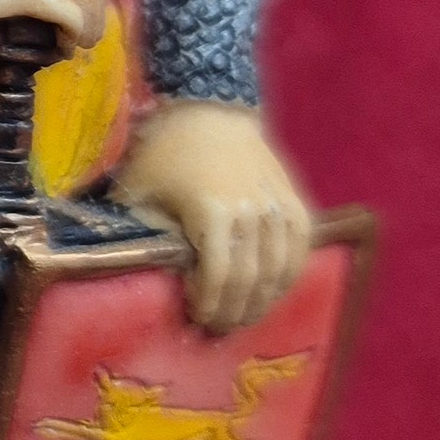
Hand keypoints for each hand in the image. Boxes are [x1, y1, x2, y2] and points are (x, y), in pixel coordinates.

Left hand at [115, 99, 313, 331]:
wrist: (208, 108)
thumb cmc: (164, 152)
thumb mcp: (138, 192)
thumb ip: (141, 235)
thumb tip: (140, 278)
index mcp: (212, 211)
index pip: (218, 276)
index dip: (209, 305)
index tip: (196, 319)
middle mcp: (252, 212)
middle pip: (251, 280)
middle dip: (234, 312)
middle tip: (218, 330)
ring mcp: (278, 206)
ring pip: (280, 270)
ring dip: (262, 301)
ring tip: (242, 317)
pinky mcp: (294, 201)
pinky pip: (301, 249)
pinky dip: (289, 276)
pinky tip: (272, 292)